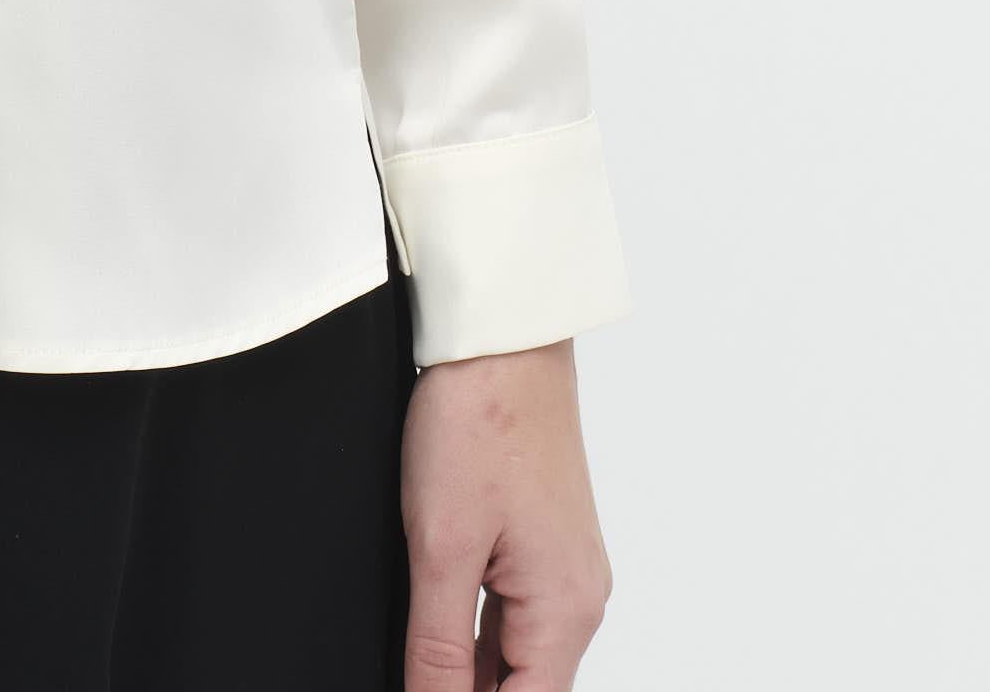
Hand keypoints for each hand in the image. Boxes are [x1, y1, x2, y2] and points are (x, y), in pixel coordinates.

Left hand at [399, 337, 613, 686]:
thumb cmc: (480, 419)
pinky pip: (514, 612)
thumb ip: (437, 646)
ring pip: (515, 655)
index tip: (418, 689)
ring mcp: (565, 569)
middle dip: (462, 690)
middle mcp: (578, 598)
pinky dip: (476, 630)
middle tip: (411, 670)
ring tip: (417, 657)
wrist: (503, 333)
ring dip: (467, 667)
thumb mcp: (441, 546)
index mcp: (565, 612)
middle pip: (523, 688)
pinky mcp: (545, 542)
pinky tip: (432, 624)